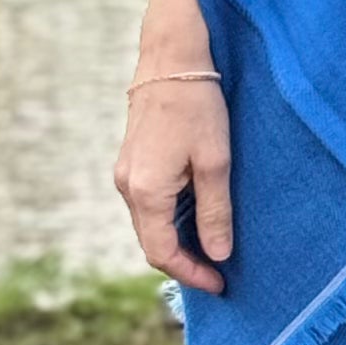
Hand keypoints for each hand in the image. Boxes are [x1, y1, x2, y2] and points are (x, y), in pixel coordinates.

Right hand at [116, 57, 232, 292]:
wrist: (171, 60)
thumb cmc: (198, 106)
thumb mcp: (215, 162)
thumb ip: (214, 212)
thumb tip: (217, 254)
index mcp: (145, 191)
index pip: (162, 253)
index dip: (191, 274)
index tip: (220, 284)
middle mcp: (126, 187)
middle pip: (151, 243)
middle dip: (184, 263)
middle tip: (219, 273)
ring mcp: (125, 175)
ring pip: (149, 225)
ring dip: (178, 242)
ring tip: (213, 249)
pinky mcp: (132, 163)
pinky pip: (148, 205)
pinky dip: (171, 220)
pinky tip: (197, 219)